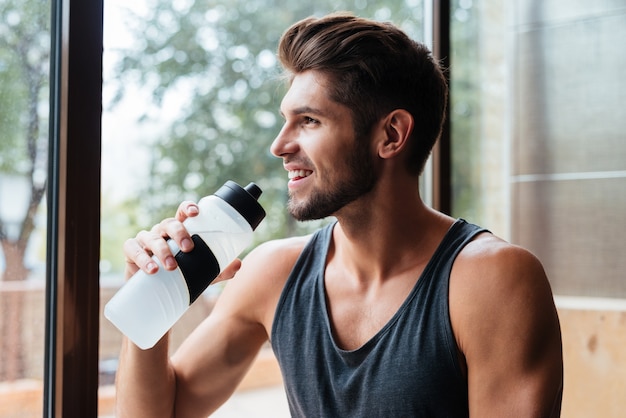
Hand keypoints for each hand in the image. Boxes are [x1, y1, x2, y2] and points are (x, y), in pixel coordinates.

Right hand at [123, 201, 242, 281]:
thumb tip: (239, 264)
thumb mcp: (201, 274)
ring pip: (151, 237)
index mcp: (179, 231)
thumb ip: (219, 269)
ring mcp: (145, 240)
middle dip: (179, 233)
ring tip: (172, 267)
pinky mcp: (131, 252)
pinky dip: (141, 258)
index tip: (196, 212)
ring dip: (162, 250)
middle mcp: (162, 232)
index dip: (188, 208)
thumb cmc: (179, 276)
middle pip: (169, 223)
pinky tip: (151, 269)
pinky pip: (132, 249)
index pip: (183, 213)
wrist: (153, 296)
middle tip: (189, 248)